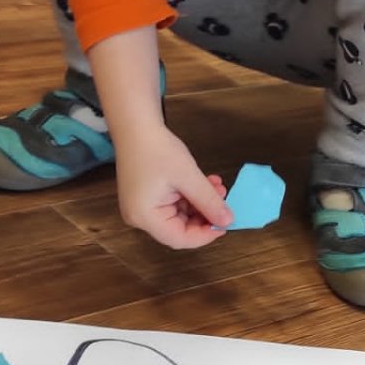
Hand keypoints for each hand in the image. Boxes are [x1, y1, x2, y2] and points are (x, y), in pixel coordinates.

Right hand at [116, 127, 231, 249]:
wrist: (136, 125)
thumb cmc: (157, 149)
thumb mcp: (189, 177)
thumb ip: (209, 202)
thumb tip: (228, 221)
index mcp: (144, 216)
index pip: (179, 239)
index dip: (205, 235)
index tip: (226, 223)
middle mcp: (139, 217)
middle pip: (179, 229)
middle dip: (205, 215)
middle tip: (224, 200)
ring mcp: (142, 208)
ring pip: (180, 216)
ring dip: (200, 203)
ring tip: (217, 186)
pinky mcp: (147, 198)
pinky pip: (173, 205)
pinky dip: (191, 196)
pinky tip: (205, 183)